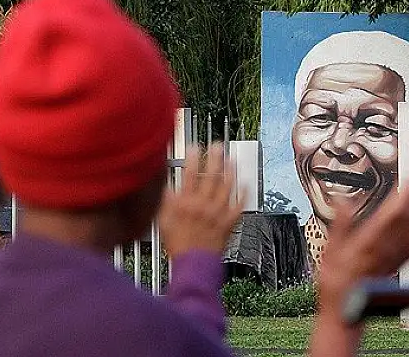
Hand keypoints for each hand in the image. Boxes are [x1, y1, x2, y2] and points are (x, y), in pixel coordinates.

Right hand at [159, 142, 244, 257]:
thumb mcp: (163, 220)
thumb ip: (164, 201)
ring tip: (232, 159)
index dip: (192, 159)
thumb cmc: (178, 244)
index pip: (189, 175)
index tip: (195, 147)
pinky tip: (245, 184)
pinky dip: (243, 194)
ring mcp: (218, 213)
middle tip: (218, 146)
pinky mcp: (229, 222)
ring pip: (226, 187)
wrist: (194, 263)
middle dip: (214, 158)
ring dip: (230, 171)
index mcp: (186, 203)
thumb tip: (164, 185)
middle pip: (210, 176)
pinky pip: (239, 205)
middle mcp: (203, 205)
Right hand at [317, 177, 408, 314]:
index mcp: (369, 242)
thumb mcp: (329, 251)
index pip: (393, 212)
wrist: (346, 311)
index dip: (406, 194)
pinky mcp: (397, 266)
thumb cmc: (336, 284)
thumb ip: (339, 224)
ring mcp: (394, 258)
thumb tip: (342, 201)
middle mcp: (386, 249)